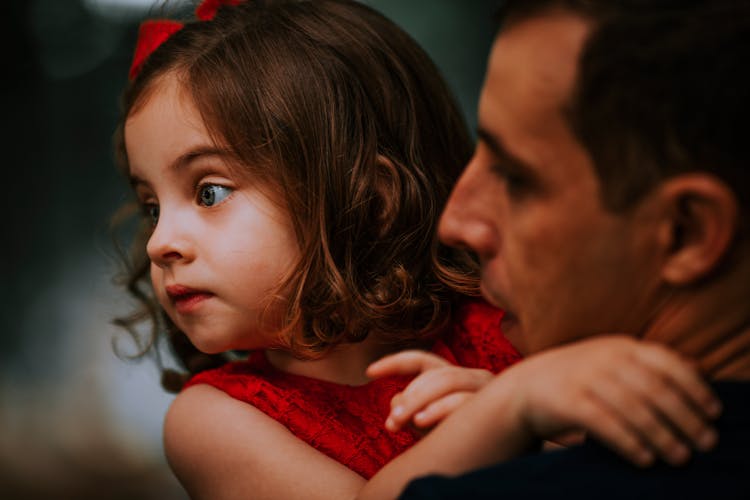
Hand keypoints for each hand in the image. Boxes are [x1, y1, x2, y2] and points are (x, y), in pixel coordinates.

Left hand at [367, 351, 492, 431]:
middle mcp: (473, 376)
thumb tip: (394, 400)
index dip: (395, 363)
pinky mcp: (497, 403)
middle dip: (408, 396)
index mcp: (456, 377)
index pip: (421, 361)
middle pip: (433, 374)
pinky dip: (439, 409)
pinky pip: (463, 400)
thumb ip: (416, 412)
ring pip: (446, 381)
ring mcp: (487, 387)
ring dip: (418, 400)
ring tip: (398, 421)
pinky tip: (420, 422)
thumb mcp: (439, 426)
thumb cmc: (478, 439)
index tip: (369, 372)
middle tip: (389, 421)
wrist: (524, 453)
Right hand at [498, 335, 720, 466]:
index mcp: (620, 346)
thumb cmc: (579, 378)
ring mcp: (584, 377)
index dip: (694, 387)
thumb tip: (697, 369)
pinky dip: (628, 442)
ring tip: (680, 456)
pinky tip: (645, 458)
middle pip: (654, 388)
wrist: (525, 386)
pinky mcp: (567, 401)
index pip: (666, 362)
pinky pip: (603, 424)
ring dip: (662, 435)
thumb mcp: (612, 361)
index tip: (713, 412)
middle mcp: (604, 358)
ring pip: (632, 408)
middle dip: (685, 417)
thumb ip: (648, 364)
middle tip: (706, 443)